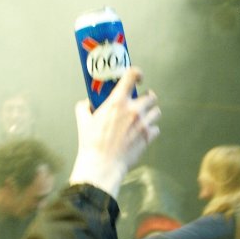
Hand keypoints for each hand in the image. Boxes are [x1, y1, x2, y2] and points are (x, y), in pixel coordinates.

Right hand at [69, 68, 160, 198]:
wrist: (103, 165)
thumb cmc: (91, 144)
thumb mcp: (83, 121)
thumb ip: (84, 108)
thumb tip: (86, 103)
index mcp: (117, 102)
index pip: (132, 76)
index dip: (137, 73)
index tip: (138, 78)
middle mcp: (133, 110)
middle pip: (151, 96)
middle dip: (147, 98)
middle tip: (142, 102)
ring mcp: (143, 123)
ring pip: (156, 111)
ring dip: (151, 113)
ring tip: (144, 117)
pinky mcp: (148, 137)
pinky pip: (156, 128)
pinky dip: (151, 129)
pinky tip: (143, 132)